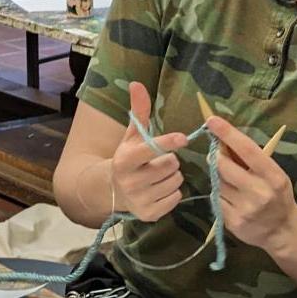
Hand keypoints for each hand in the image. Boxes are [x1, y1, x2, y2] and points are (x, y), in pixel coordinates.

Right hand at [111, 81, 188, 221]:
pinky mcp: (149, 214)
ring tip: (158, 176)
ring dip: (172, 177)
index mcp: (125, 159)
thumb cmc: (129, 158)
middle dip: (170, 161)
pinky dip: (172, 193)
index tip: (183, 138)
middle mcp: (130, 181)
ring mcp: (139, 200)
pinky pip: (176, 198)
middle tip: (158, 162)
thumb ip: (139, 110)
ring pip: (176, 181)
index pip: (150, 149)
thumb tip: (137, 83)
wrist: (113, 191)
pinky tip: (159, 190)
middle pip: (170, 165)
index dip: (168, 142)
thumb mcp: (132, 135)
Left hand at [209, 116, 296, 249]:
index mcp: (273, 176)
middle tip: (216, 155)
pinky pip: (215, 199)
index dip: (228, 133)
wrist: (283, 231)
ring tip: (231, 182)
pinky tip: (231, 199)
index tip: (212, 121)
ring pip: (217, 183)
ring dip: (218, 178)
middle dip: (216, 157)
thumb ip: (252, 159)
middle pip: (223, 166)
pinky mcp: (232, 222)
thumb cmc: (277, 195)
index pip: (247, 149)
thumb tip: (224, 138)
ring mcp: (245, 209)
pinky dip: (219, 195)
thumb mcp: (273, 174)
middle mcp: (260, 192)